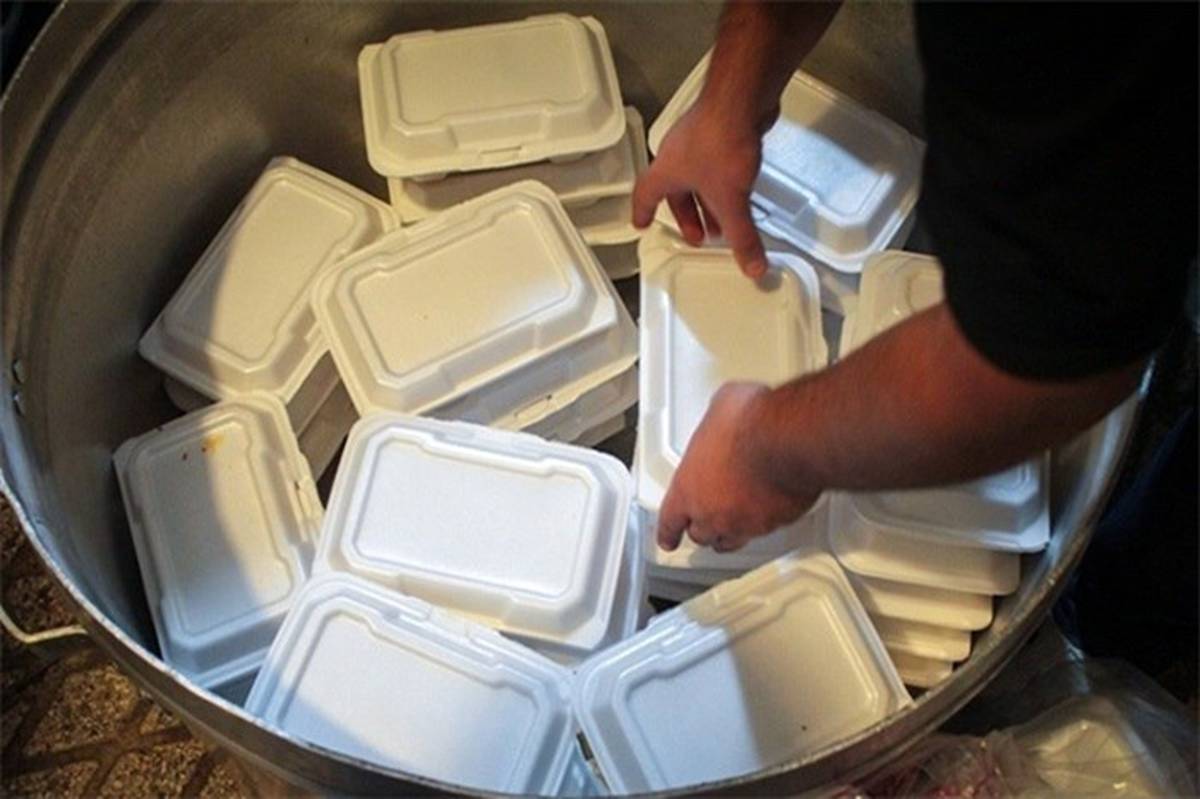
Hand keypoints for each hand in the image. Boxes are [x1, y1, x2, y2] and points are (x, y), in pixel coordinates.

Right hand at [632, 102, 769, 278]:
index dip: (642, 212)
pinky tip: (741, 184)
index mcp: (665, 171)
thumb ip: (741, 235)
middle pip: (675, 190)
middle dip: (688, 215)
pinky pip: (717, 161)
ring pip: (698, 176)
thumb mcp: (729, 200)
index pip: (645, 196)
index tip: (641, 224)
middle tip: (699, 233)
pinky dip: (724, 179)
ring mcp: (698, 138)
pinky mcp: (721, 128)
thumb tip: (752, 265)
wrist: (741, 98)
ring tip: (724, 216)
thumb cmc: (719, 141)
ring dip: (708, 198)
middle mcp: (677, 153)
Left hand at [656, 382, 819, 553]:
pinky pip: (764, 530)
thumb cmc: (749, 425)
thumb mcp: (722, 406)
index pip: (669, 520)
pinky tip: (768, 515)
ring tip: (732, 530)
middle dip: (701, 529)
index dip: (667, 531)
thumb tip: (729, 408)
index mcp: (687, 487)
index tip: (667, 538)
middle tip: (704, 525)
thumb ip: (718, 421)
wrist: (786, 442)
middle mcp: (712, 512)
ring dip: (729, 535)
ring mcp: (744, 522)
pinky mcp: (775, 524)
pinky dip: (763, 524)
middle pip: (701, 534)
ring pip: (731, 540)